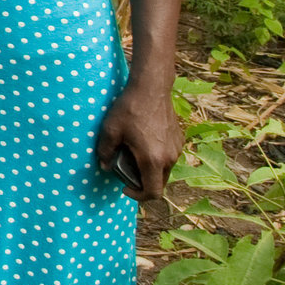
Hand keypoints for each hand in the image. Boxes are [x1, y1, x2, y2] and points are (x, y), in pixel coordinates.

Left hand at [93, 79, 181, 202]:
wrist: (152, 87)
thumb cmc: (130, 108)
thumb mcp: (110, 130)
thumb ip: (105, 152)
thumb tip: (105, 167)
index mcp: (153, 159)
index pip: (152, 192)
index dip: (138, 196)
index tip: (125, 187)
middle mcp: (169, 157)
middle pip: (160, 183)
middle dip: (143, 183)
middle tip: (127, 171)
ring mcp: (176, 148)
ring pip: (165, 170)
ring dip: (151, 170)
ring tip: (134, 155)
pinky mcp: (179, 139)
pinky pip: (169, 157)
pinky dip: (157, 158)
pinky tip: (144, 143)